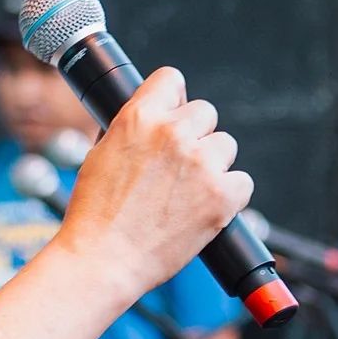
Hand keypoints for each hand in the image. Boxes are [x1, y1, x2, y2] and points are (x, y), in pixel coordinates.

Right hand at [57, 67, 252, 302]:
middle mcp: (173, 133)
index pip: (171, 79)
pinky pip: (242, 182)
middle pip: (205, 112)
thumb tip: (153, 120)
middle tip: (177, 166)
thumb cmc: (94, 213)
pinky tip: (202, 209)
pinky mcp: (223, 196)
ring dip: (212, 164)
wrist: (103, 259)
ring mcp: (201, 164)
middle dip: (194, 135)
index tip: (173, 115)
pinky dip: (228, 196)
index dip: (173, 99)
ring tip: (187, 192)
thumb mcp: (101, 154)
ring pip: (225, 145)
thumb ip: (132, 130)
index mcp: (138, 117)